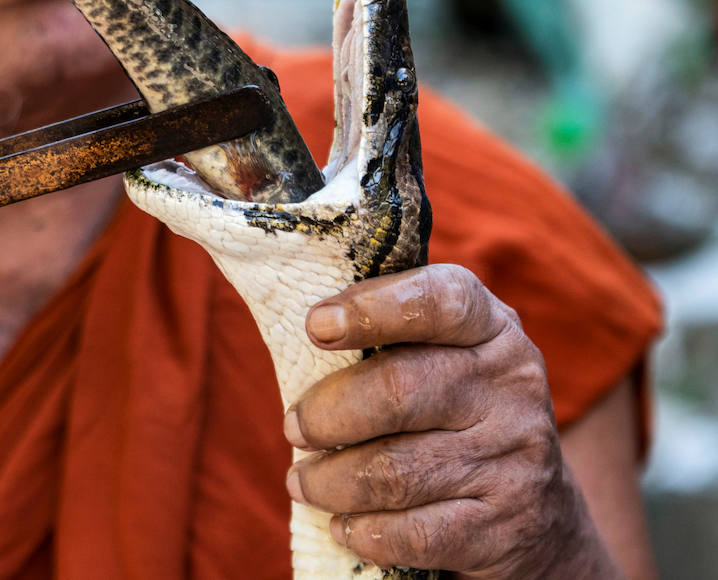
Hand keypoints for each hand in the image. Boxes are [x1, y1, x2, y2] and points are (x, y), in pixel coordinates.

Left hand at [283, 264, 618, 578]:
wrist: (542, 515)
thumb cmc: (458, 416)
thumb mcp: (447, 359)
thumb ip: (393, 334)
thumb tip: (309, 325)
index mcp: (494, 330)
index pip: (441, 301)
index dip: (373, 308)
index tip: (316, 326)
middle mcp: (513, 386)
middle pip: (399, 390)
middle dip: (327, 414)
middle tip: (293, 429)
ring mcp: (516, 457)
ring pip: (396, 470)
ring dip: (331, 480)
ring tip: (302, 482)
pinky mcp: (507, 526)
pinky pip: (415, 532)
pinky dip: (365, 531)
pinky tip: (343, 525)